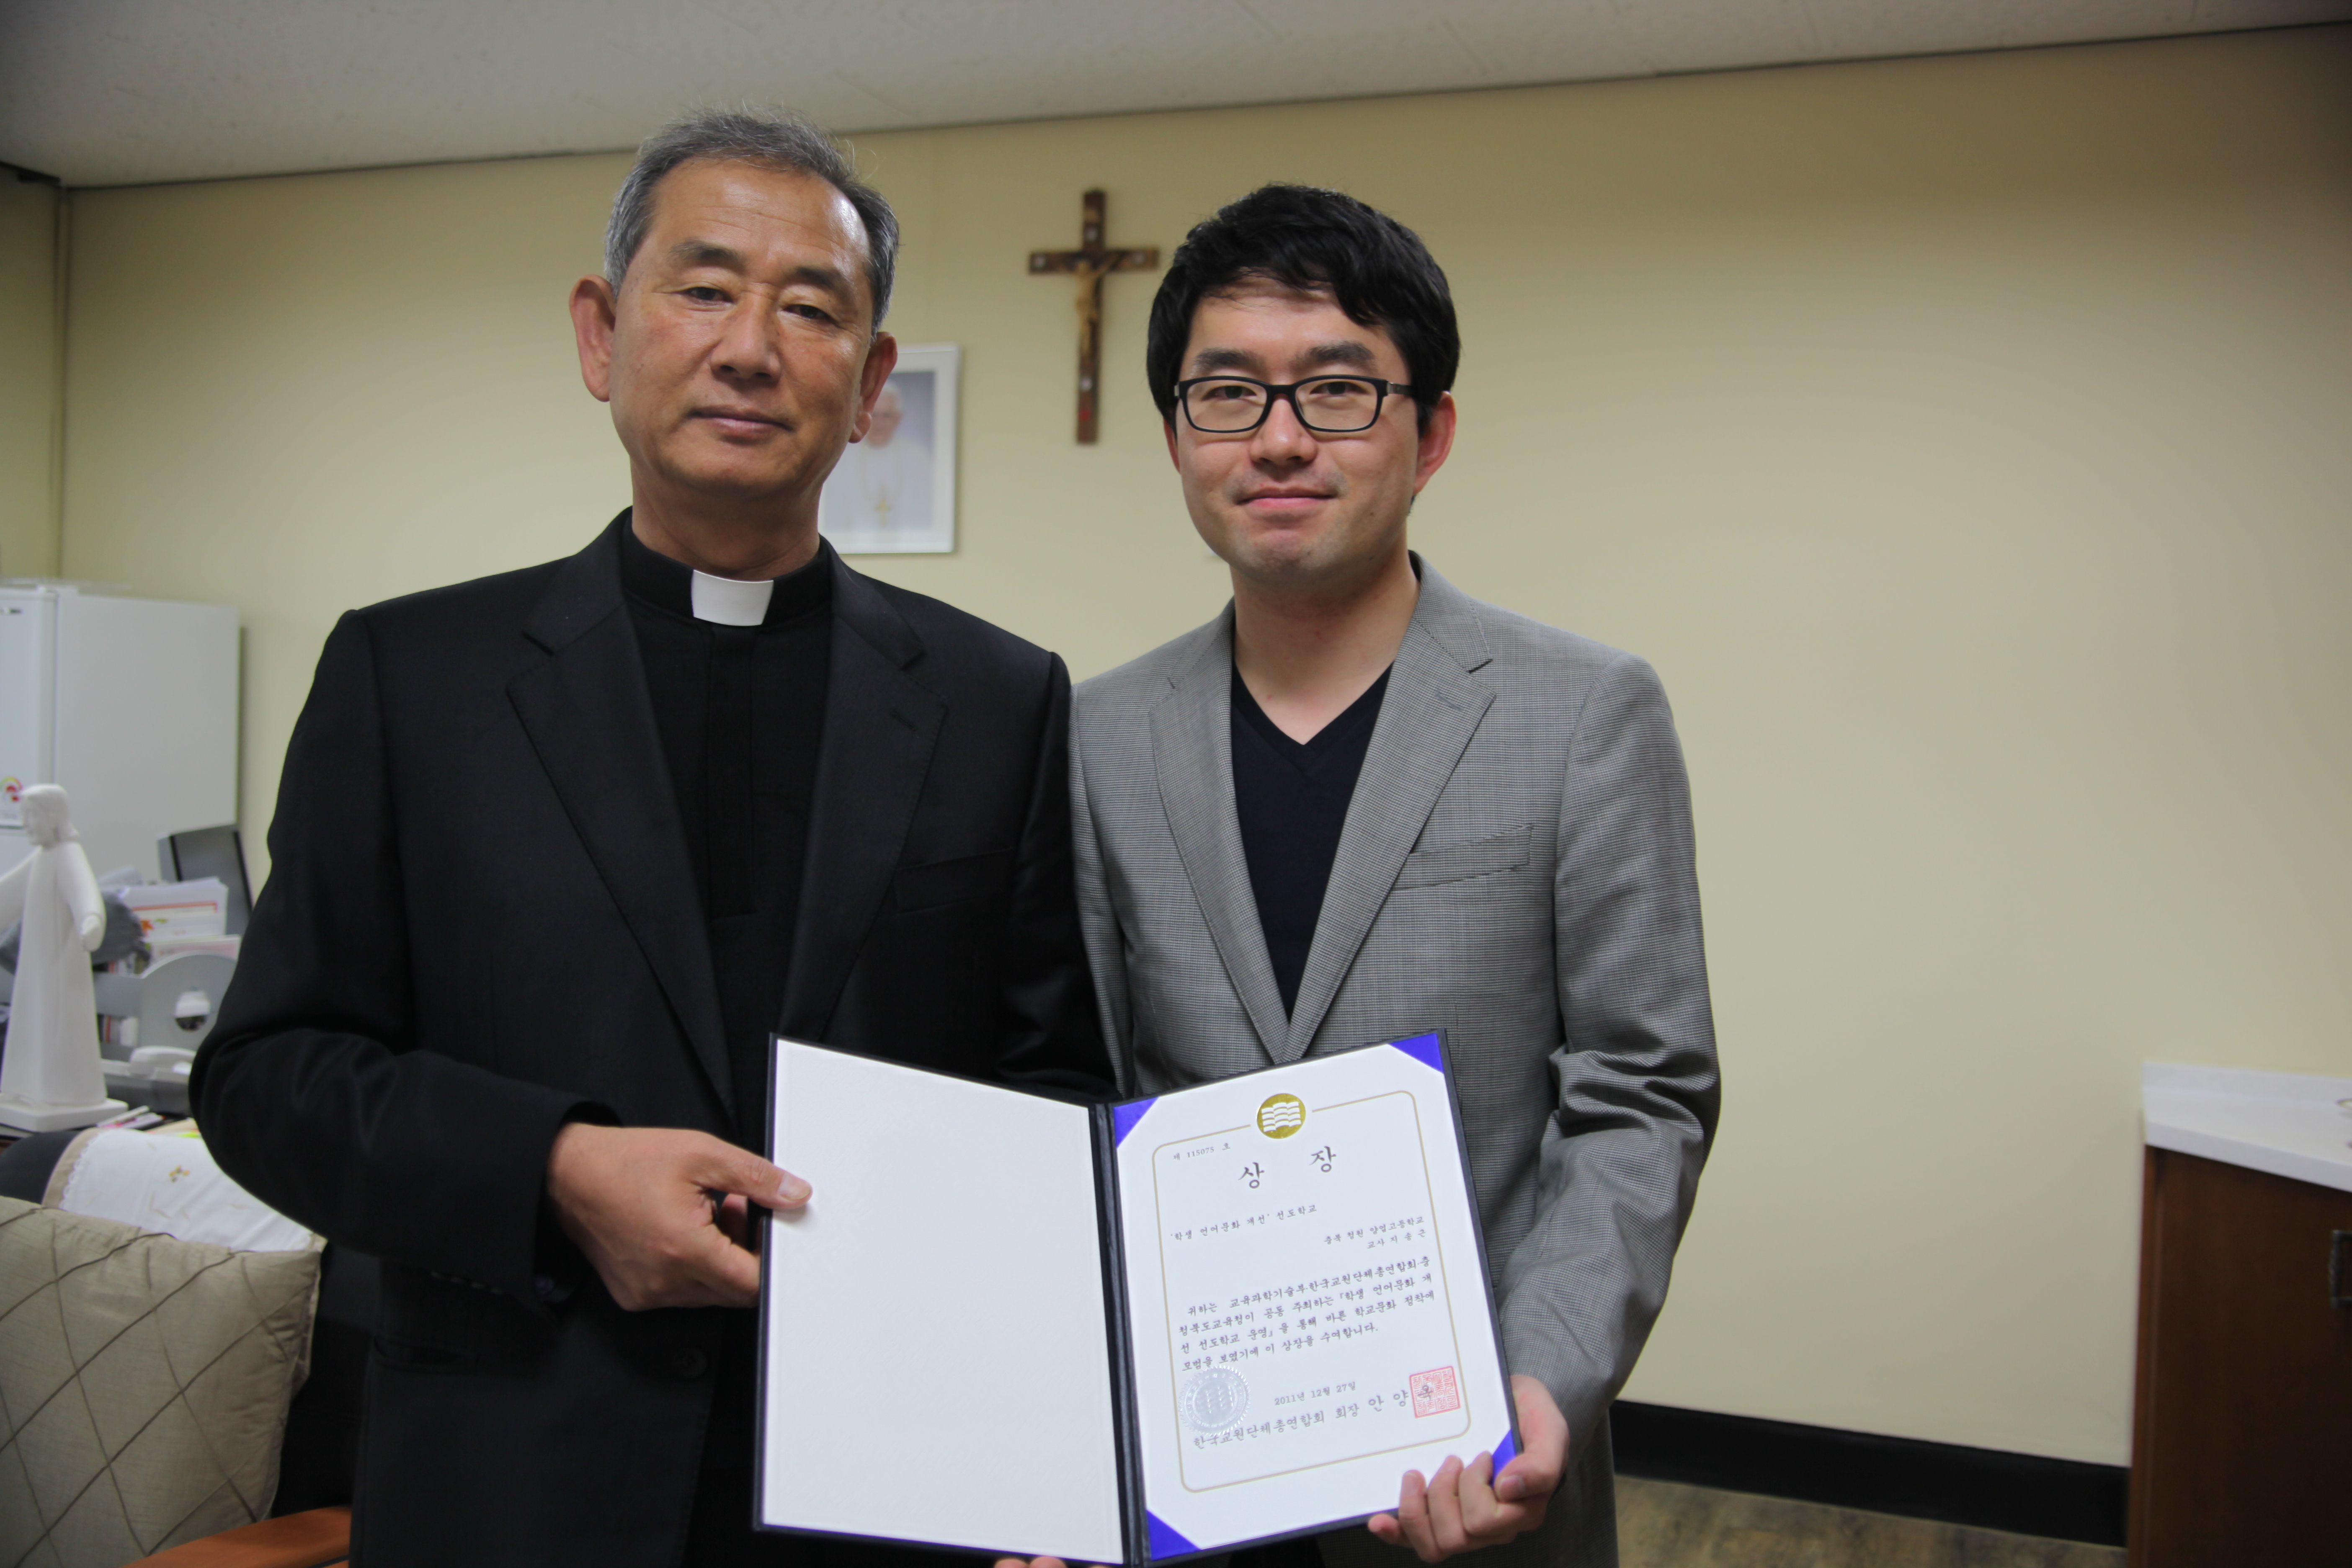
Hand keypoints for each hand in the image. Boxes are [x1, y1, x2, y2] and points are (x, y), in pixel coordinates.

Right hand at [545, 1123, 809, 1309]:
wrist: (567, 1175)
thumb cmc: (625, 1162)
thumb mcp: (701, 1154)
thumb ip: (756, 1177)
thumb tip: (794, 1194)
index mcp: (685, 1250)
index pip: (753, 1282)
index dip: (771, 1256)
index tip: (770, 1228)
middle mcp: (665, 1281)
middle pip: (734, 1291)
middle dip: (746, 1251)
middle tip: (735, 1207)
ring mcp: (647, 1293)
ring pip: (710, 1293)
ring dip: (721, 1259)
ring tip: (708, 1213)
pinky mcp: (635, 1295)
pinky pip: (682, 1292)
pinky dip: (693, 1267)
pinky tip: (684, 1231)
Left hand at [1368, 1375, 1568, 1561]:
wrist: (1512, 1402)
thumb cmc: (1530, 1417)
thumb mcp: (1548, 1431)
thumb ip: (1541, 1464)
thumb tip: (1510, 1488)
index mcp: (1521, 1511)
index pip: (1487, 1522)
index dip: (1474, 1489)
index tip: (1482, 1455)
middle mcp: (1493, 1527)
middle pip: (1456, 1537)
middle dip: (1444, 1494)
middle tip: (1451, 1459)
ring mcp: (1463, 1523)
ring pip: (1434, 1546)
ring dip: (1417, 1509)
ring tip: (1417, 1474)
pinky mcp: (1438, 1516)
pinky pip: (1414, 1540)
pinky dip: (1395, 1532)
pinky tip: (1379, 1520)